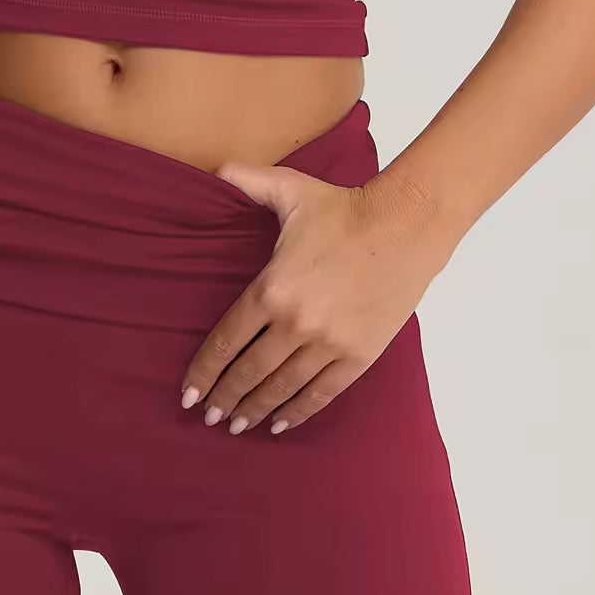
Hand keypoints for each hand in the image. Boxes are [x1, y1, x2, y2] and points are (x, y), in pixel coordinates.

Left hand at [179, 164, 444, 434]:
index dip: (205, 370)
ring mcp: (329, 343)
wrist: (406, 224)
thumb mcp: (289, 188)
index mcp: (271, 288)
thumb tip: (213, 168)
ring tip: (236, 426)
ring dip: (256, 410)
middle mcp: (296, 323)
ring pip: (282, 388)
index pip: (226, 340)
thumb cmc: (344, 207)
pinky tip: (280, 424)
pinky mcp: (359, 354)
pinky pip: (322, 392)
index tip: (189, 393)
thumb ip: (245, 180)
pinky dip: (298, 411)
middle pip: (249, 371)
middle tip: (209, 416)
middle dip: (225, 398)